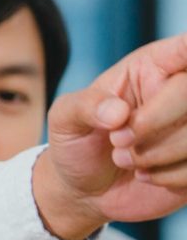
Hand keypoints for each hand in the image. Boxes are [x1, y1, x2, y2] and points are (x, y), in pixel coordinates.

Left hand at [34, 33, 186, 239]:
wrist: (85, 191)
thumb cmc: (77, 143)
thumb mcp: (65, 118)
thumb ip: (84, 105)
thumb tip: (118, 112)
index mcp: (152, 68)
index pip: (184, 48)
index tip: (179, 73)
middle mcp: (180, 93)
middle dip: (153, 120)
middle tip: (117, 140)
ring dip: (158, 154)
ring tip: (123, 159)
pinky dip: (170, 177)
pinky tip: (146, 175)